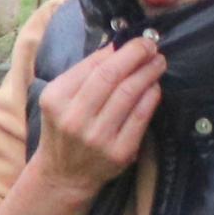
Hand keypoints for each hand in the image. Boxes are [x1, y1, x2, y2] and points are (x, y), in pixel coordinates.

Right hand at [31, 36, 163, 193]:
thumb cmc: (63, 129)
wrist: (64, 174)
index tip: (137, 41)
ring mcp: (97, 137)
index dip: (120, 51)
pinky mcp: (119, 152)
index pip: (92, 67)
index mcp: (55, 99)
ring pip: (129, 94)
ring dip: (148, 73)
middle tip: (151, 46)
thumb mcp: (59, 99)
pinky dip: (151, 97)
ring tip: (157, 63)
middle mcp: (74, 118)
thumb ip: (83, 75)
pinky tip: (154, 87)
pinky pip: (141, 117)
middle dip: (136, 56)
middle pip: (111, 77)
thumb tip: (116, 48)